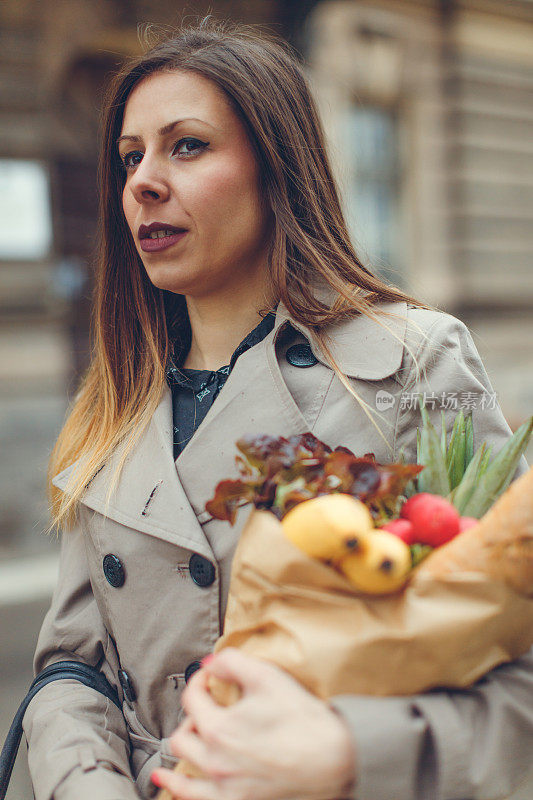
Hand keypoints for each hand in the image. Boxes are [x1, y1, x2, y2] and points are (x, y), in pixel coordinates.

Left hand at [151, 648, 355, 799]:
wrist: (333, 760)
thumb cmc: (302, 720)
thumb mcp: (267, 677)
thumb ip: (233, 663)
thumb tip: (210, 662)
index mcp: (218, 729)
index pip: (192, 698)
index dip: (199, 680)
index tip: (209, 676)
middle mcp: (215, 761)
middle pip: (183, 735)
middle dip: (192, 715)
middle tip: (208, 706)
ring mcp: (225, 787)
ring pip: (184, 771)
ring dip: (182, 750)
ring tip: (184, 739)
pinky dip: (177, 789)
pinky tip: (166, 782)